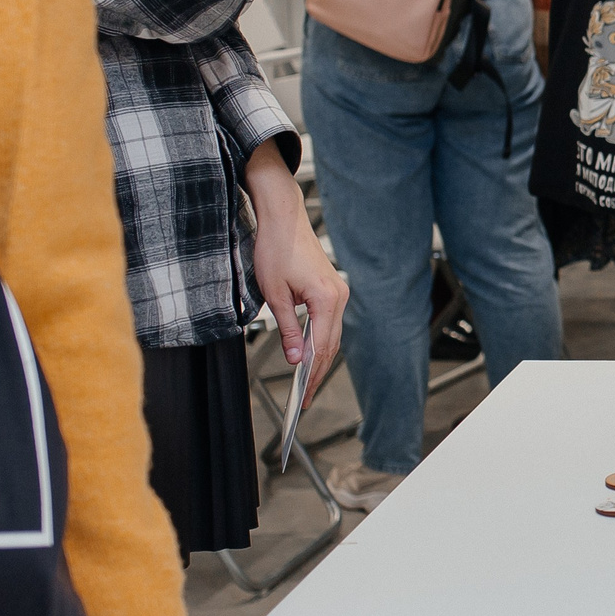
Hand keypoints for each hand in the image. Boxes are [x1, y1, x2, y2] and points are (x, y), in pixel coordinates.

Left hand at [245, 141, 345, 379]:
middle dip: (317, 372)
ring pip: (332, 334)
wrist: (282, 218)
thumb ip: (289, 329)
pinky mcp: (332, 287)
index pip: (322, 348)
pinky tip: (309, 352)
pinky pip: (330, 321)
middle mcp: (339, 297)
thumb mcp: (275, 295)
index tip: (303, 396)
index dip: (311, 375)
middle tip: (304, 397)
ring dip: (320, 357)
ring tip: (305, 380)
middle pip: (331, 344)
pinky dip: (321, 339)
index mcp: (327, 300)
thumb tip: (296, 358)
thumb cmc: (275, 250)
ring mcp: (339, 291)